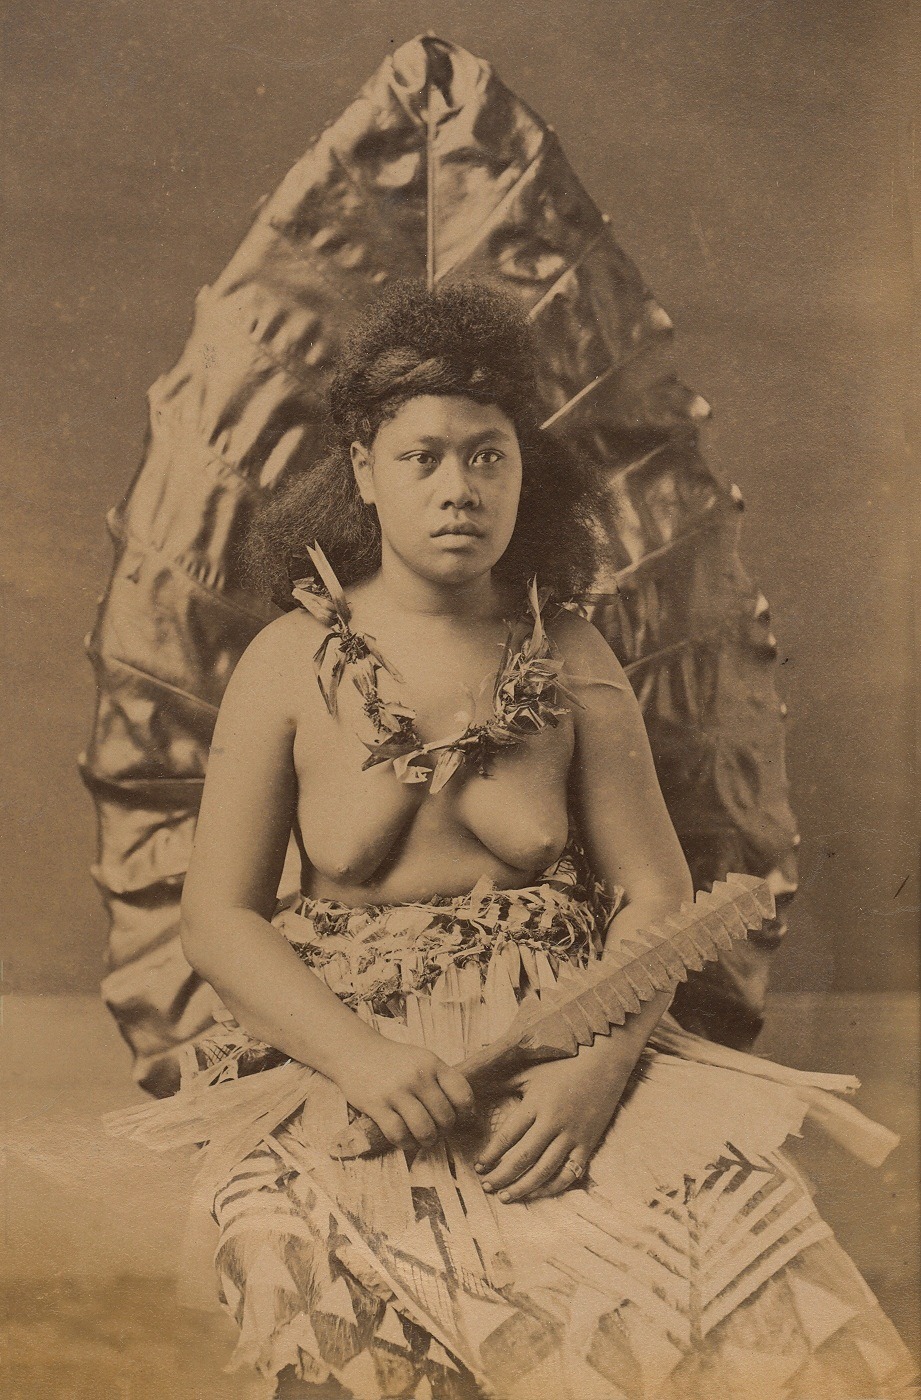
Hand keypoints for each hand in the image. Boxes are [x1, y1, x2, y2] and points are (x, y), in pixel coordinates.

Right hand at [334, 1038, 475, 1151]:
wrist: (355, 1052)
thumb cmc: (394, 1061)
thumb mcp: (422, 1060)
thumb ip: (442, 1080)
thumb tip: (467, 1113)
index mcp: (432, 1063)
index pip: (462, 1094)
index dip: (466, 1113)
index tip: (461, 1118)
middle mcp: (417, 1076)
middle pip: (445, 1117)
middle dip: (445, 1131)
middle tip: (438, 1130)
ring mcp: (396, 1091)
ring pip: (424, 1130)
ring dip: (428, 1141)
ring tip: (425, 1139)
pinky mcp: (376, 1105)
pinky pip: (399, 1134)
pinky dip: (405, 1143)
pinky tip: (405, 1139)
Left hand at [473, 1038, 637, 1202]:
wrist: (604, 1063)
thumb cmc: (562, 1065)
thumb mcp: (530, 1071)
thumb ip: (503, 1082)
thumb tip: (472, 1084)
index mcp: (536, 1103)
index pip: (508, 1136)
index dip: (491, 1154)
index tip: (478, 1165)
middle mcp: (553, 1122)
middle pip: (523, 1158)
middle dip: (501, 1176)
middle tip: (486, 1187)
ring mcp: (572, 1135)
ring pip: (544, 1170)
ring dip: (523, 1187)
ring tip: (505, 1197)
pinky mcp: (588, 1144)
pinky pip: (569, 1173)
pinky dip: (552, 1187)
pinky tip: (537, 1192)